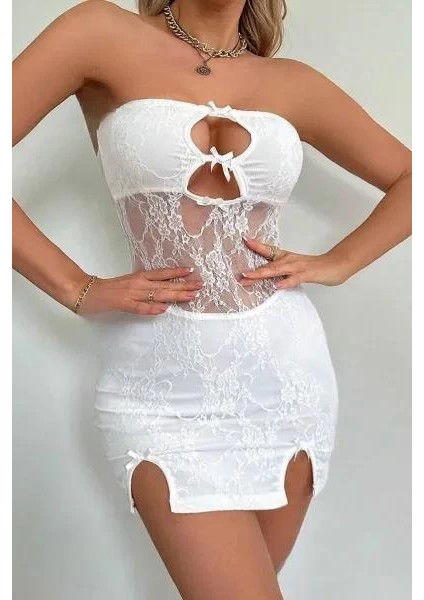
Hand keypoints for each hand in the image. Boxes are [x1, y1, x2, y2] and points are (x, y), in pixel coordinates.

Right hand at [74, 267, 203, 315]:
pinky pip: (140, 307)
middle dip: (184, 286)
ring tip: (191, 296)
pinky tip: (164, 310)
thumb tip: (162, 292)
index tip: (192, 272)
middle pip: (165, 284)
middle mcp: (138, 283)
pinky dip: (152, 308)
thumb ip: (144, 286)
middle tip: (200, 285)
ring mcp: (131, 293)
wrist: (85, 290)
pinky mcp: (123, 304)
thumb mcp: (129, 283)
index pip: (162, 274)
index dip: (177, 273)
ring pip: (157, 294)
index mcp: (139, 276)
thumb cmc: (108, 288)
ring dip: (175, 295)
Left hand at [239, 237, 350, 288]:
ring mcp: (298, 267)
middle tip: (240, 275)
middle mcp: (289, 260)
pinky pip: (294, 279)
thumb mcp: (294, 267)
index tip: (245, 240)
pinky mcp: (307, 274)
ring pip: (277, 270)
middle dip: (253, 271)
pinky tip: (277, 286)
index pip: (268, 250)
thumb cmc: (315, 267)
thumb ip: (281, 270)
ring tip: (250, 276)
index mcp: (285, 257)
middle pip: (268, 265)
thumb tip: (266, 275)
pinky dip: (285, 282)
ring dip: (263, 273)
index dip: (256, 245)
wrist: (336, 265)